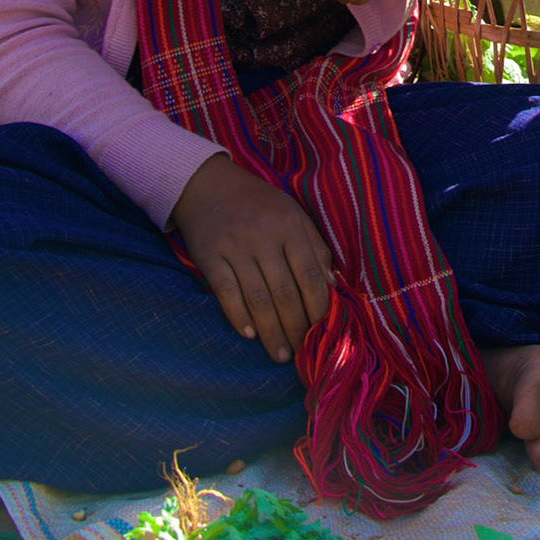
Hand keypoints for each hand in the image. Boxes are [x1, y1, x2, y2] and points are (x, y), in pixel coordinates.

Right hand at [171, 155, 332, 363]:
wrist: (207, 185)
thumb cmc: (258, 204)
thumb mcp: (292, 214)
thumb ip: (314, 247)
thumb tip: (332, 285)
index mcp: (290, 225)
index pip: (310, 273)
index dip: (319, 306)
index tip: (324, 330)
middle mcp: (263, 236)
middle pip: (285, 292)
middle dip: (296, 327)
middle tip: (302, 351)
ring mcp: (235, 247)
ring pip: (258, 298)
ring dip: (270, 331)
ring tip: (280, 355)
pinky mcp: (209, 256)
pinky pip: (226, 293)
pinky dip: (238, 316)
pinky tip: (249, 335)